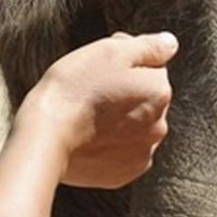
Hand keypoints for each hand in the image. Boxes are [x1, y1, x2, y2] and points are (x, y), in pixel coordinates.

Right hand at [15, 32, 177, 189]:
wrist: (46, 135)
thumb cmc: (75, 89)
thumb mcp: (111, 51)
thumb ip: (149, 46)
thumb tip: (170, 43)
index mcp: (160, 92)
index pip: (152, 67)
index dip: (126, 63)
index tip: (103, 68)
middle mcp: (159, 125)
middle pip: (146, 98)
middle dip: (126, 92)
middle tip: (93, 89)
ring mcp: (142, 153)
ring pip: (135, 126)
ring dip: (120, 119)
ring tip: (89, 115)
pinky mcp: (123, 174)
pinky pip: (121, 151)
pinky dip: (110, 143)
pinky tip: (89, 135)